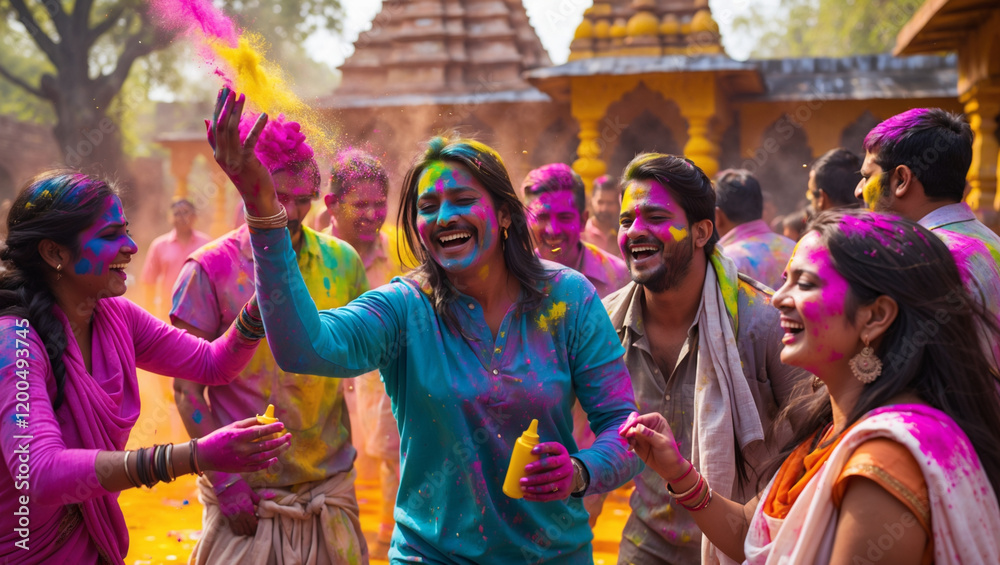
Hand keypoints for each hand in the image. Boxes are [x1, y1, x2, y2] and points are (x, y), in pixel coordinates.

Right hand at [198, 417, 290, 473]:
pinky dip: (268, 463)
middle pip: (266, 445)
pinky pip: (258, 467)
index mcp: (238, 437)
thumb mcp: (232, 427)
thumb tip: (265, 419)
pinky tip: (275, 457)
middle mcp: (241, 449)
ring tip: (286, 445)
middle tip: (289, 436)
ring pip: (265, 457)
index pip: (259, 432)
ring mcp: (242, 461)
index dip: (272, 428)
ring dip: (278, 451)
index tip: (282, 425)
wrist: (204, 455)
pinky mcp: (241, 469)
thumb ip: (249, 423)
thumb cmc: (218, 437)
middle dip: (280, 440)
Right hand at [207, 87, 274, 214]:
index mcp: (218, 154)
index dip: (217, 108)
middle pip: (220, 125)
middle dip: (224, 105)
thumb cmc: (248, 177)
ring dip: (236, 111)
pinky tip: (264, 115)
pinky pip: (250, 140)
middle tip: (230, 88)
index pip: (214, 126)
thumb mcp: (232, 158)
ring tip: (242, 96)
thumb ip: (220, 142)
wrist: (258, 200)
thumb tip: (207, 121)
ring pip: (231, 130)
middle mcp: (222, 156)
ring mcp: (233, 159)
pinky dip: (256, 126)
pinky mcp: (247, 162)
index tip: (222, 91)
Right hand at [213, 475, 259, 535]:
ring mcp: (232, 516)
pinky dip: (237, 530)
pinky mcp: (226, 516)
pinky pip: (233, 528)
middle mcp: (240, 514)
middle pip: (247, 529)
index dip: (256, 526)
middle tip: (254, 530)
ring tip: (248, 530)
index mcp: (247, 508)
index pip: (253, 523)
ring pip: (240, 530)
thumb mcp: (250, 492)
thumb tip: (263, 504)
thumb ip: (257, 500)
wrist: (224, 484)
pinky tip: (240, 529)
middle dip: (252, 530)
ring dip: (245, 531)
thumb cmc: (239, 486)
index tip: (258, 525)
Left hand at [520, 442, 573, 501]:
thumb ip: (542, 452)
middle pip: (551, 466)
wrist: (572, 476)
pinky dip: (536, 497)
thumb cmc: (556, 463)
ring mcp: (566, 480)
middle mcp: (567, 465)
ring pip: (549, 484)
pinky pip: (548, 496)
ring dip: (534, 486)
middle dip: (537, 468)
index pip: (554, 447)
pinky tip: (526, 496)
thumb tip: (520, 455)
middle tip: (524, 470)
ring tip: (523, 487)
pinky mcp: (563, 492)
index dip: (543, 448)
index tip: (531, 451)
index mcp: (562, 453)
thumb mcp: (554, 454)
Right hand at [618, 411, 687, 481]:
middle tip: (624, 436)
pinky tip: (631, 448)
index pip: (640, 419)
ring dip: (627, 436)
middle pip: (632, 422)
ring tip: (631, 444)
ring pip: (628, 430)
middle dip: (627, 429)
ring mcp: (641, 432)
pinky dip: (627, 442)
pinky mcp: (637, 441)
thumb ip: (649, 435)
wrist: (668, 467)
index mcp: (655, 419)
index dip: (632, 424)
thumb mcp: (661, 443)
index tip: (626, 431)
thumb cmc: (669, 453)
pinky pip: (628, 438)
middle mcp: (647, 423)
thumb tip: (638, 427)